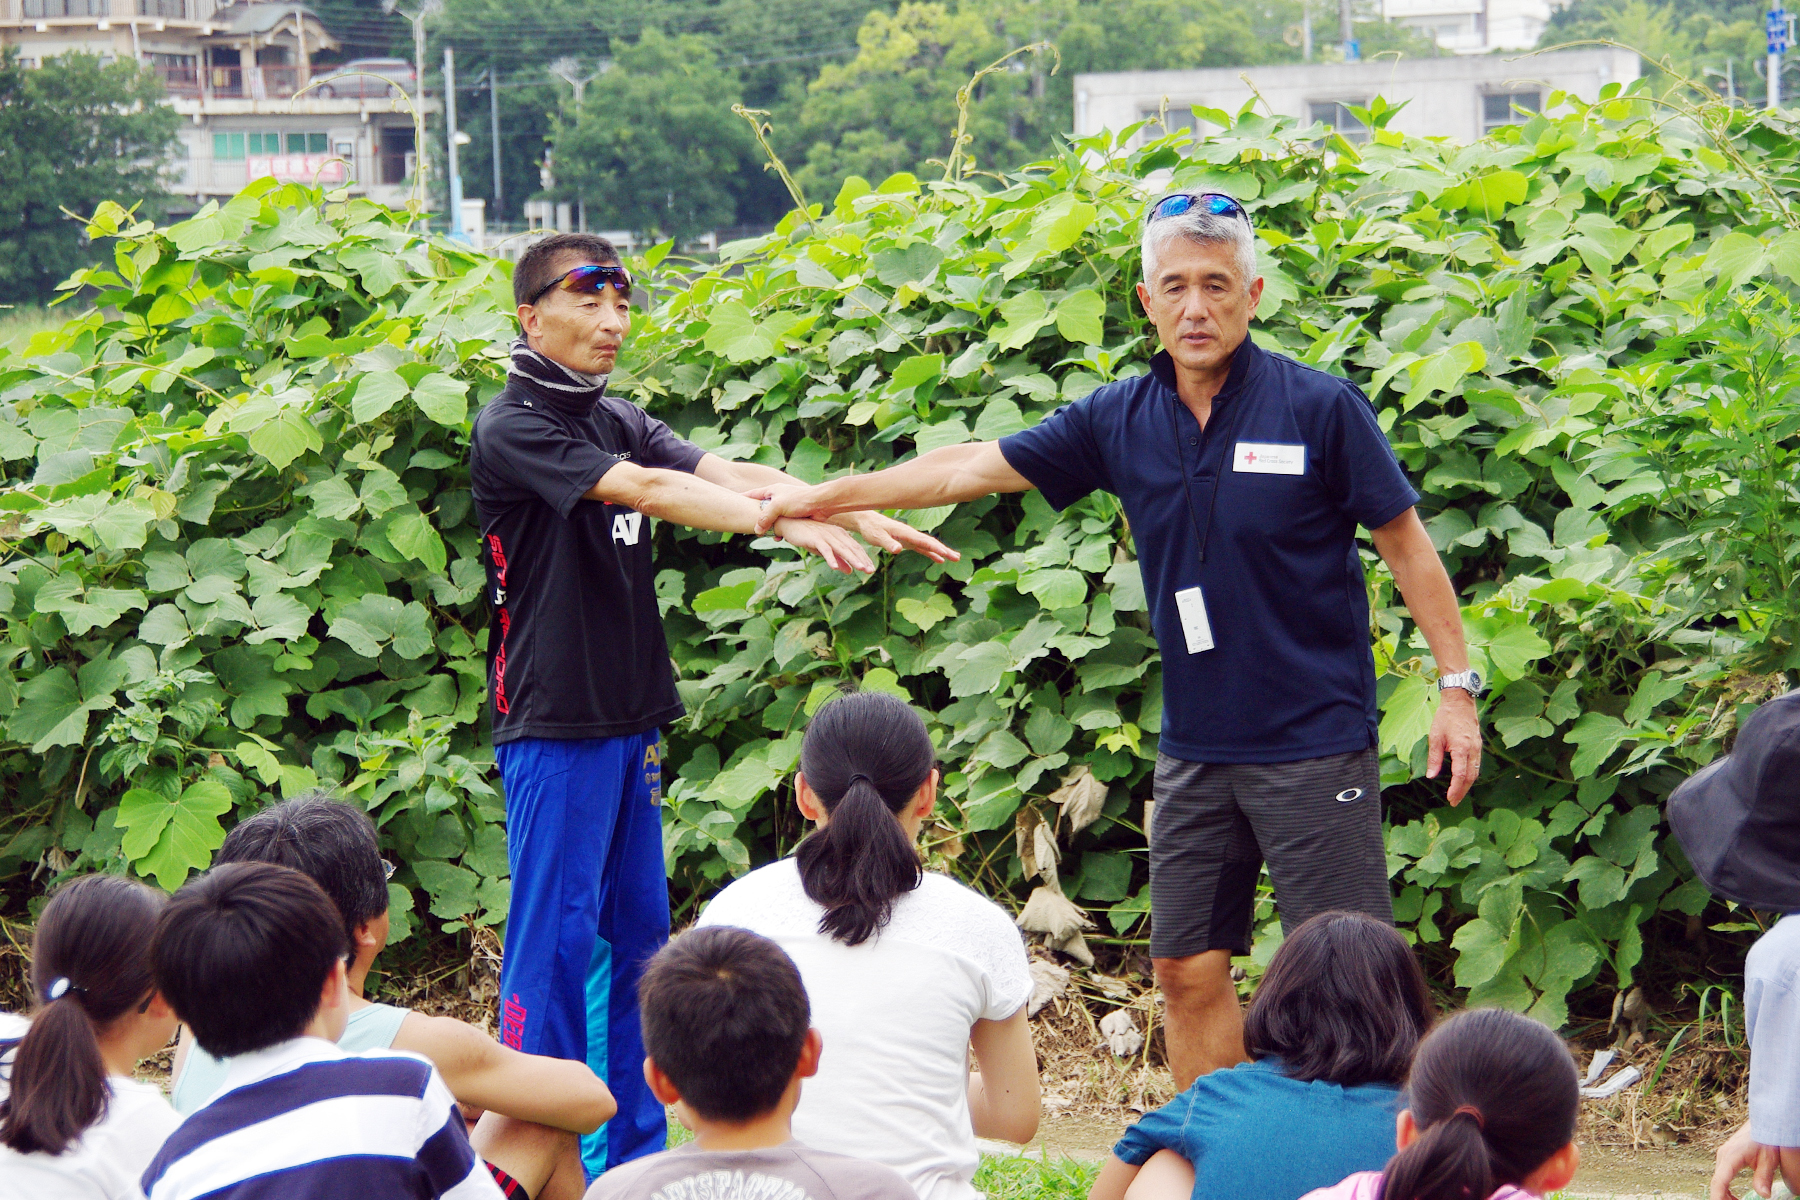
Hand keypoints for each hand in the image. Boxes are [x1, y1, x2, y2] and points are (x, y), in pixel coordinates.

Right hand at [748, 484, 825, 533]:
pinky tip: (779, 538)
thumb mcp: (778, 506)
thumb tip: (756, 530)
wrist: (822, 504)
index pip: (752, 494)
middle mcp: (777, 498)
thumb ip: (765, 517)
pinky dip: (779, 531)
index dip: (741, 499)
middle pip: (760, 508)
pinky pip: (782, 524)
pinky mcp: (794, 516)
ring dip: (767, 527)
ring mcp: (786, 507)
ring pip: (771, 519)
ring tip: (762, 535)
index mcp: (771, 491)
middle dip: (754, 518)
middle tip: (744, 525)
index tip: (730, 502)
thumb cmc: (800, 500)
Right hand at [771, 517, 874, 573]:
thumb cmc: (808, 536)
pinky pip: (824, 549)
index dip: (864, 559)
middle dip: (862, 560)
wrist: (790, 523)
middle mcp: (835, 534)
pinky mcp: (815, 538)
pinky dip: (830, 558)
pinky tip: (835, 567)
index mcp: (840, 535)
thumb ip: (838, 559)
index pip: (855, 548)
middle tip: (871, 571)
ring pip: (841, 549)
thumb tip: (850, 571)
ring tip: (860, 569)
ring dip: (851, 559)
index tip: (872, 569)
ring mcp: (826, 535)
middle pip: (851, 548)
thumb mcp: (825, 550)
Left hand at [830, 511, 959, 563]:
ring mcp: (910, 538)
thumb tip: (898, 549)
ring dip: (941, 551)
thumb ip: (888, 543)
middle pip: (931, 542)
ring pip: (929, 545)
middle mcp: (910, 534)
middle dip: (944, 550)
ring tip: (954, 558)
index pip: (924, 541)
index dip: (936, 547)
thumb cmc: (870, 528)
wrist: (866, 521)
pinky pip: (922, 548)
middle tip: (957, 558)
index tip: (946, 554)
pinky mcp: (907, 542)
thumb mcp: (877, 537)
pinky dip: (931, 553)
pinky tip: (939, 560)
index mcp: (905, 532)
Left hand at [1427, 687, 1480, 805]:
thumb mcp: (1435, 737)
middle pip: (1470, 777)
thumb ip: (1434, 758)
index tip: (1449, 798)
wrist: (1460, 703)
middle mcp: (1473, 750)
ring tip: (1457, 795)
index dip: (1455, 789)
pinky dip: (1471, 775)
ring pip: (1475, 772)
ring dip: (1467, 785)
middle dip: (1462, 791)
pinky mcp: (1479, 746)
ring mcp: (1478, 748)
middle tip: (1453, 802)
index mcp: (1461, 748)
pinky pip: (1476, 765)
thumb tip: (1431, 775)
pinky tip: (1463, 781)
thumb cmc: (1446, 718)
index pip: (1460, 774)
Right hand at [1713, 1124, 1780, 1199]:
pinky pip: (1721, 1175)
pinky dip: (1725, 1187)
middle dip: (1722, 1198)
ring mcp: (1723, 1155)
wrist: (1763, 1123)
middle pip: (1717, 1182)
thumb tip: (1764, 1195)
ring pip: (1718, 1179)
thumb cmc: (1766, 1139)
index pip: (1719, 1180)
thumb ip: (1764, 1177)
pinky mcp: (1726, 1157)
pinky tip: (1733, 1196)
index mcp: (1731, 1156)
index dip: (1717, 1196)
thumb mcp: (1768, 1159)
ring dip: (1724, 1194)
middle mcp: (1723, 1156)